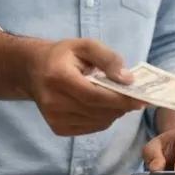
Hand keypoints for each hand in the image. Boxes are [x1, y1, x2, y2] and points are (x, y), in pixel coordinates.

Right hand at [25, 38, 143, 135]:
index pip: (94, 95)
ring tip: (119, 100)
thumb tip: (128, 80)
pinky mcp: (57, 129)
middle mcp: (53, 102)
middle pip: (97, 111)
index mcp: (58, 78)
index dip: (119, 99)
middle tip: (136, 98)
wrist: (33, 70)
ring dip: (114, 113)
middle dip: (121, 106)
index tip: (141, 99)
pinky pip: (91, 128)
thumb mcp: (85, 46)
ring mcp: (54, 118)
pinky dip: (103, 119)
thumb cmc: (62, 56)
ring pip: (97, 122)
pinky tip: (103, 106)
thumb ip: (108, 58)